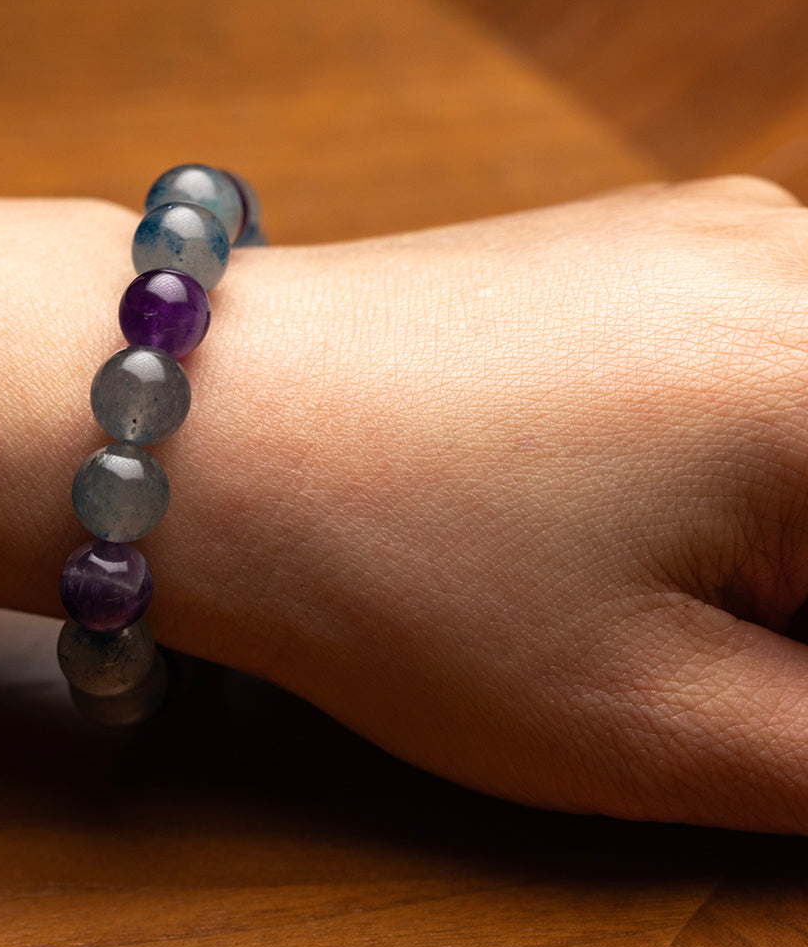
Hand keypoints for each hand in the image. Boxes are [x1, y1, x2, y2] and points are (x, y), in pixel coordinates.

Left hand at [165, 175, 807, 830]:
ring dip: (782, 529)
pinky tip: (615, 494)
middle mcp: (792, 257)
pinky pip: (763, 354)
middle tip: (704, 645)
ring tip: (643, 575)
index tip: (746, 674)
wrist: (201, 421)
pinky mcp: (638, 233)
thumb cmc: (387, 566)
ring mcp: (713, 227)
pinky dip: (740, 452)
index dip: (806, 652)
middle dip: (800, 589)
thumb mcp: (645, 719)